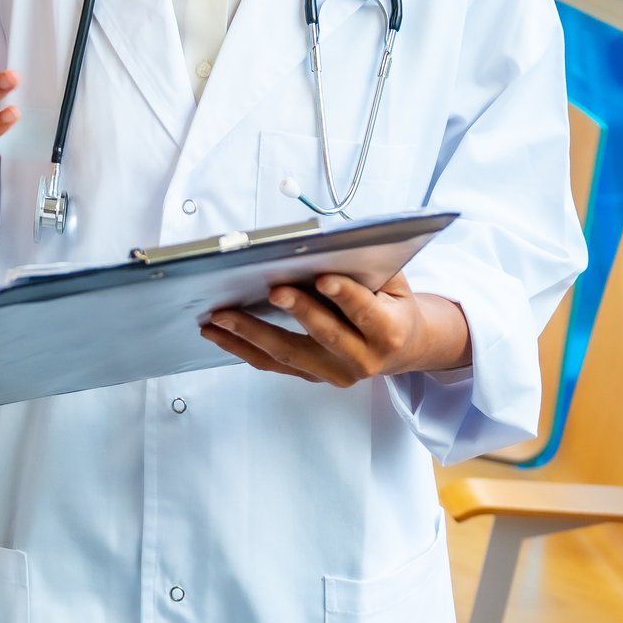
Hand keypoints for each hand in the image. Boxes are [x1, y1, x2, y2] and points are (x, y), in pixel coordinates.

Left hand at [201, 274, 470, 386]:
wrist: (403, 347)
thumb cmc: (392, 304)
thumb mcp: (394, 281)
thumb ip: (368, 267)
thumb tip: (330, 245)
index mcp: (389, 331)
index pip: (366, 312)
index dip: (345, 295)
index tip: (323, 278)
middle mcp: (363, 358)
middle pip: (325, 335)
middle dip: (298, 311)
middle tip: (273, 291)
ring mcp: (335, 372)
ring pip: (288, 354)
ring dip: (250, 334)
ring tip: (220, 316)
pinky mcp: (312, 376)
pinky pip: (273, 364)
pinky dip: (242, 348)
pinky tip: (218, 333)